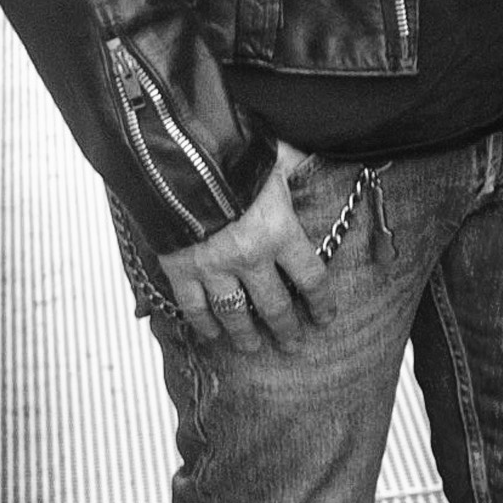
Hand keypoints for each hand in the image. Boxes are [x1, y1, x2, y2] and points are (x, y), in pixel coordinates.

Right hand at [153, 139, 325, 350]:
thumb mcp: (276, 159)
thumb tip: (312, 161)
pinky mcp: (181, 269)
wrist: (177, 157)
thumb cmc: (231, 154)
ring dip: (246, 335)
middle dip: (286, 328)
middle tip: (292, 344)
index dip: (321, 302)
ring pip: (235, 314)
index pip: (311, 278)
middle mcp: (251, 257)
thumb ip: (295, 169)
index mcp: (280, 232)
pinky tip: (211, 334)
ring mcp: (214, 267)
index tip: (325, 317)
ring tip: (253, 348)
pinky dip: (203, 324)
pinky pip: (194, 307)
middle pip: (275, 305)